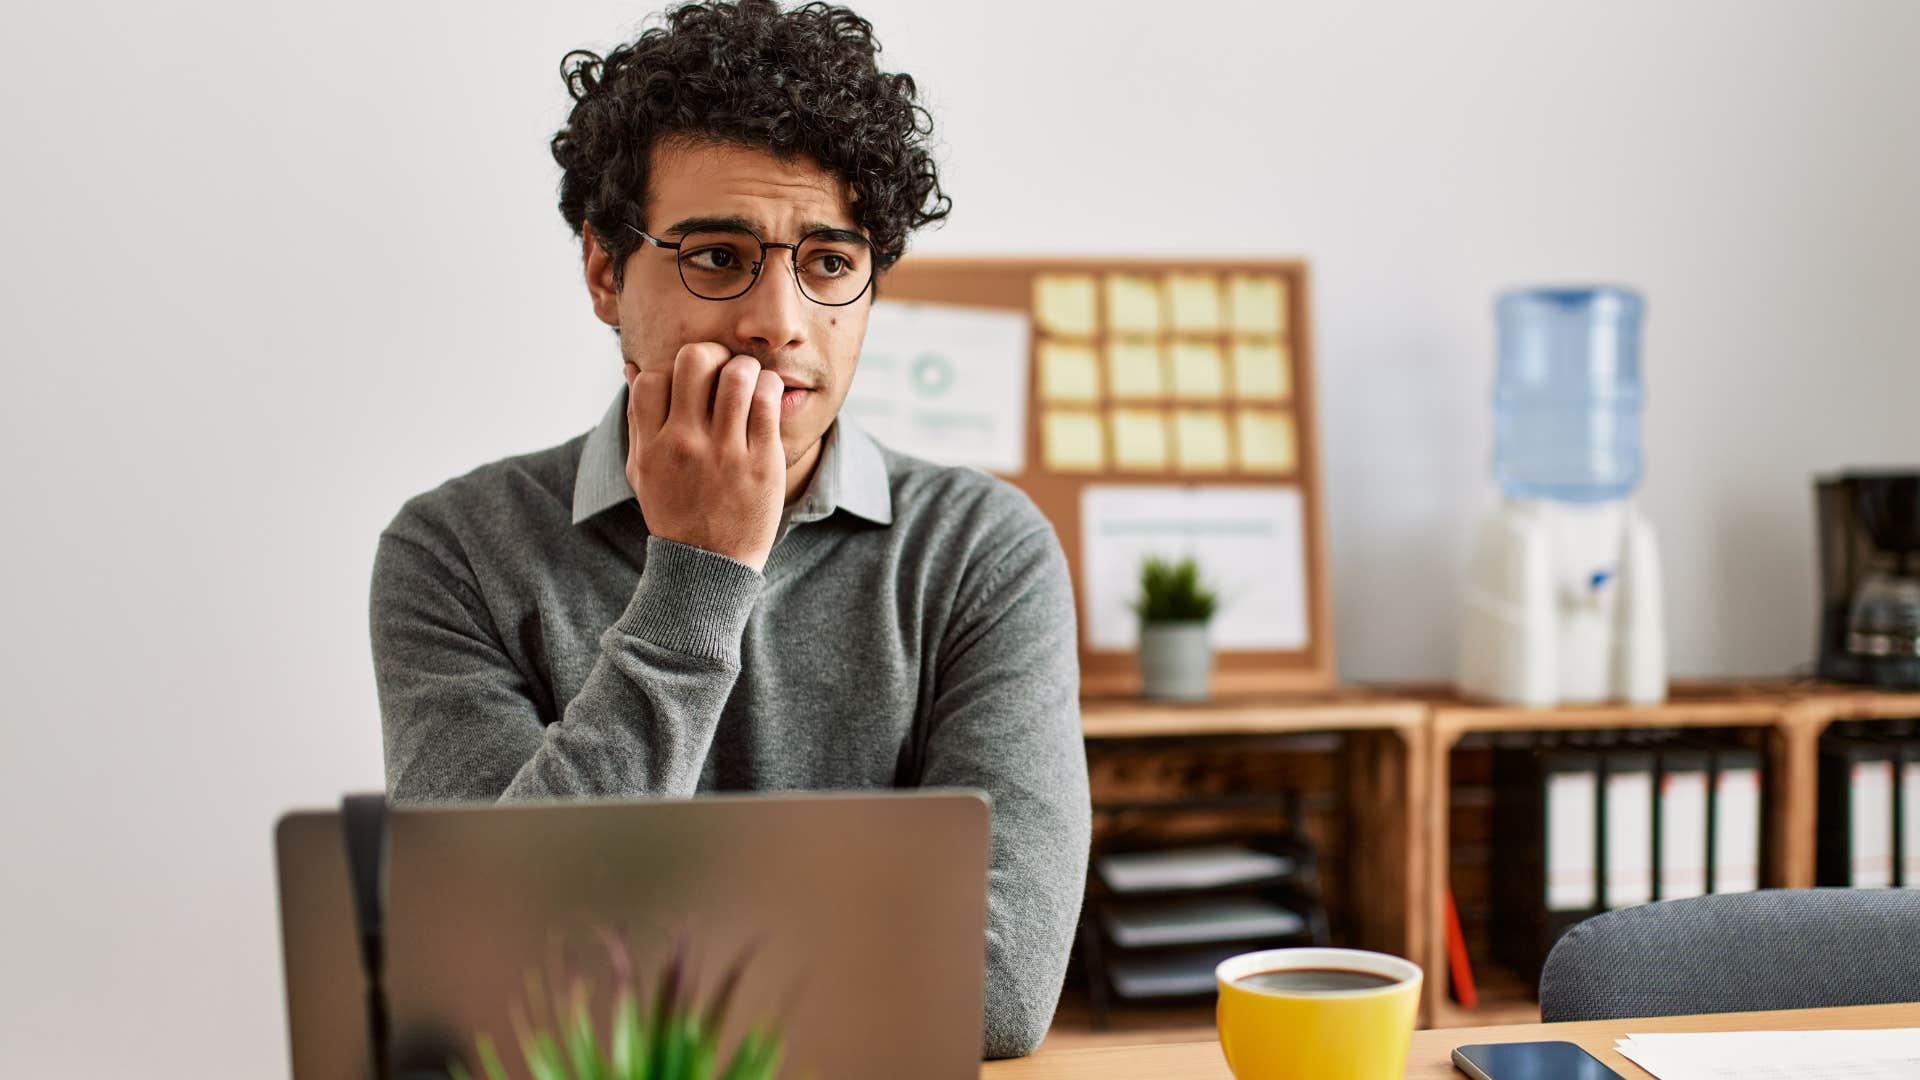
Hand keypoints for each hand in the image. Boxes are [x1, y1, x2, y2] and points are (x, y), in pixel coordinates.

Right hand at [624, 343, 785, 571]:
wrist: (710, 565)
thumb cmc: (676, 513)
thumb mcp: (642, 470)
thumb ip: (637, 419)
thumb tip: (631, 368)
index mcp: (652, 446)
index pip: (652, 377)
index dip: (670, 370)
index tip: (687, 384)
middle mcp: (685, 444)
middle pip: (694, 361)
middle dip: (711, 354)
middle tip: (721, 369)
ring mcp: (725, 452)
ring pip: (737, 374)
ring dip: (745, 367)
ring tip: (747, 381)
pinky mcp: (762, 461)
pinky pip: (767, 400)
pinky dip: (769, 385)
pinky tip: (765, 395)